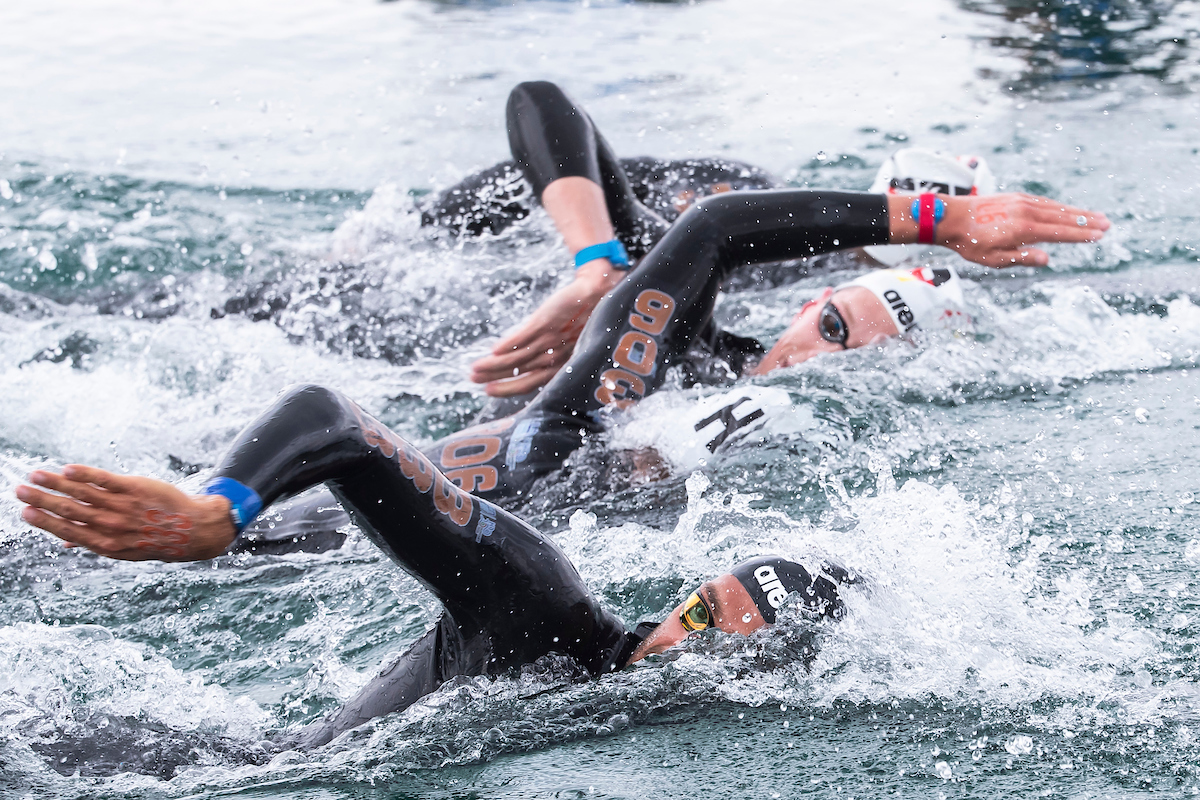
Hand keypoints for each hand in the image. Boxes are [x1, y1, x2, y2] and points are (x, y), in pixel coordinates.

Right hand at [16, 465, 236, 560]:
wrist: (191, 529)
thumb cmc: (154, 537)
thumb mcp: (125, 550)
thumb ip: (94, 542)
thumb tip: (64, 544)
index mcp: (106, 544)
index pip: (68, 531)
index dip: (45, 522)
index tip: (25, 512)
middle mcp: (112, 526)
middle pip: (70, 511)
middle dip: (42, 500)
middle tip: (20, 491)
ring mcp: (123, 507)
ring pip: (82, 493)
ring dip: (56, 483)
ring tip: (36, 475)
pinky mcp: (135, 489)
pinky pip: (105, 480)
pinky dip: (85, 474)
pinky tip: (68, 469)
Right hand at [470, 262, 622, 396]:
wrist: (598, 290)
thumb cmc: (585, 317)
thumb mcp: (568, 340)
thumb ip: (546, 351)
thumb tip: (522, 359)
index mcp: (562, 364)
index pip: (531, 382)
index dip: (509, 389)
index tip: (488, 391)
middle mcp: (556, 354)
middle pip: (521, 370)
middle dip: (495, 377)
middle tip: (473, 380)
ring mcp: (551, 337)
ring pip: (519, 356)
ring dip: (495, 364)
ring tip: (474, 368)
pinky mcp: (547, 320)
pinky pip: (526, 334)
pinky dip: (509, 343)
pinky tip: (493, 350)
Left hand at [936, 193, 1109, 266]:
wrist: (951, 217)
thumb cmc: (971, 243)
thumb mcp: (994, 259)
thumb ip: (1021, 258)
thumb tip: (1047, 258)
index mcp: (1023, 229)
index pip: (1060, 232)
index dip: (1081, 234)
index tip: (1099, 235)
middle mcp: (1026, 212)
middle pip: (1064, 217)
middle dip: (1087, 221)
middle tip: (1108, 224)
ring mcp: (1022, 202)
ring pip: (1056, 207)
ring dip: (1077, 212)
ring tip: (1096, 216)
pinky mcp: (1016, 197)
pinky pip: (1045, 202)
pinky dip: (1060, 207)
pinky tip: (1068, 211)